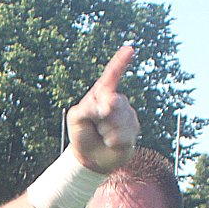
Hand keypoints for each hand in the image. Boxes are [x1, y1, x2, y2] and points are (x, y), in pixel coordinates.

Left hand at [66, 45, 140, 174]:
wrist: (89, 158)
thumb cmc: (81, 134)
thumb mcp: (76, 118)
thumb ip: (86, 108)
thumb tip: (106, 106)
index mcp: (102, 95)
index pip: (112, 76)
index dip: (120, 62)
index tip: (130, 49)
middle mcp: (117, 102)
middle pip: (115, 102)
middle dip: (104, 114)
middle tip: (97, 122)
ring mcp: (127, 116)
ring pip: (120, 121)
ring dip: (106, 130)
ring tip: (102, 135)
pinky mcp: (133, 132)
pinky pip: (123, 135)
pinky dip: (112, 140)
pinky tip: (109, 142)